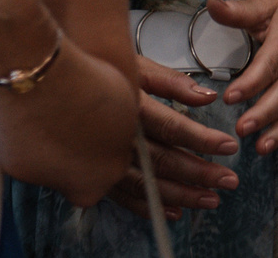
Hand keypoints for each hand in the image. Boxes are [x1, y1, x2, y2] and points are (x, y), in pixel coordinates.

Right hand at [107, 56, 241, 220]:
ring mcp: (101, 160)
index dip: (203, 139)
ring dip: (180, 195)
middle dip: (200, 173)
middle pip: (163, 161)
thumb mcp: (135, 65)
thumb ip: (172, 82)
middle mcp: (116, 137)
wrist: (48, 84)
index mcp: (130, 107)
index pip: (173, 128)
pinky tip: (173, 212)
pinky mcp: (91, 176)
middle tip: (229, 180)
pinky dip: (148, 206)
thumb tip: (207, 96)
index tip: (230, 146)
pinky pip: (123, 196)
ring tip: (210, 200)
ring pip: (146, 184)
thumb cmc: (96, 69)